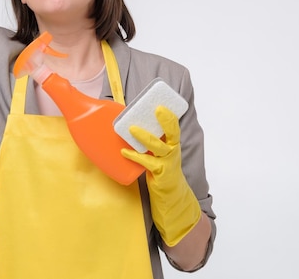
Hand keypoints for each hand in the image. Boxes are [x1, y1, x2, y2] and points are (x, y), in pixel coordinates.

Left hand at [121, 106, 200, 246]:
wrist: (171, 195)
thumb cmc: (161, 169)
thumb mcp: (159, 153)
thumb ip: (151, 140)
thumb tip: (128, 124)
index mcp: (172, 143)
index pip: (174, 126)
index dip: (169, 115)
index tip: (161, 104)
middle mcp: (173, 150)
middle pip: (173, 133)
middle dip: (166, 121)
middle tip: (157, 109)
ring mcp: (168, 162)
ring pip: (158, 147)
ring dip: (145, 137)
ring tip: (132, 129)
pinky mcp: (161, 173)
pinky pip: (147, 163)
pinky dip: (135, 156)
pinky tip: (124, 152)